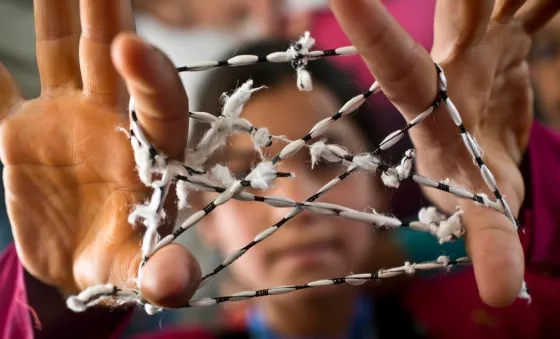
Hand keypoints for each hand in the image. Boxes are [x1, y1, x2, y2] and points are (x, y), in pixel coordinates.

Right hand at [0, 0, 199, 307]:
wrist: (81, 261)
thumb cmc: (122, 260)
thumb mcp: (138, 270)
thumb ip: (157, 271)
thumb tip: (176, 285)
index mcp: (151, 149)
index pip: (160, 103)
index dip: (150, 74)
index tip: (130, 44)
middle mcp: (112, 120)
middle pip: (110, 55)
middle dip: (104, 10)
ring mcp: (66, 118)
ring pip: (59, 52)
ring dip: (54, 11)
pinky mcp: (21, 131)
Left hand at [330, 0, 558, 306]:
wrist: (486, 152)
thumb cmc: (469, 182)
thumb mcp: (480, 210)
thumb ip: (489, 243)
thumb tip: (501, 297)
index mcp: (432, 104)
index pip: (395, 64)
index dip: (371, 31)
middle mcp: (453, 66)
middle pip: (459, 12)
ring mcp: (483, 48)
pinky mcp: (511, 40)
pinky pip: (532, 7)